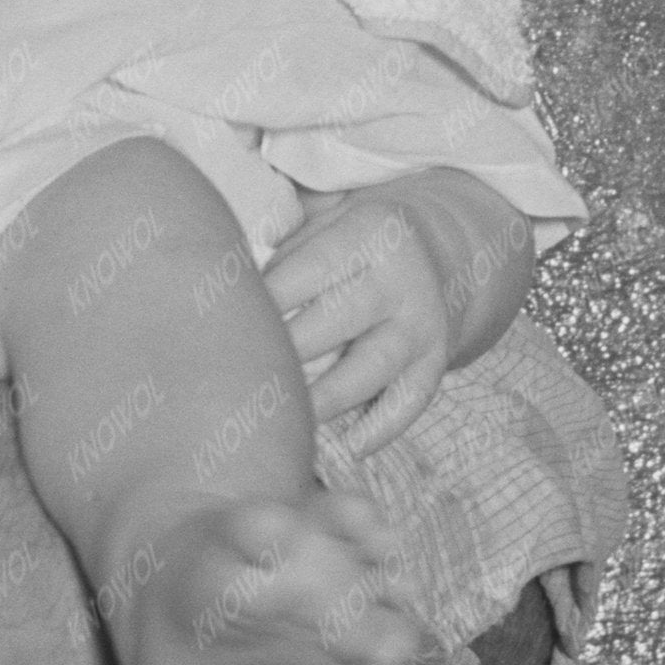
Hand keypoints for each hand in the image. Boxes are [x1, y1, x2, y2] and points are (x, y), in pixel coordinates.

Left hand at [265, 188, 462, 439]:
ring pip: (371, 367)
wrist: (438, 252)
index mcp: (369, 232)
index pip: (309, 269)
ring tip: (284, 419)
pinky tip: (350, 448)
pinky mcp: (434, 362)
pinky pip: (409, 401)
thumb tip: (246, 263)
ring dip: (327, 396)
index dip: (266, 299)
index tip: (227, 324)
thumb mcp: (327, 217)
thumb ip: (286, 233)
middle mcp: (401, 278)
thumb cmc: (352, 242)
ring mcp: (421, 324)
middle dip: (290, 349)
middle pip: (339, 318)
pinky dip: (382, 428)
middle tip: (245, 374)